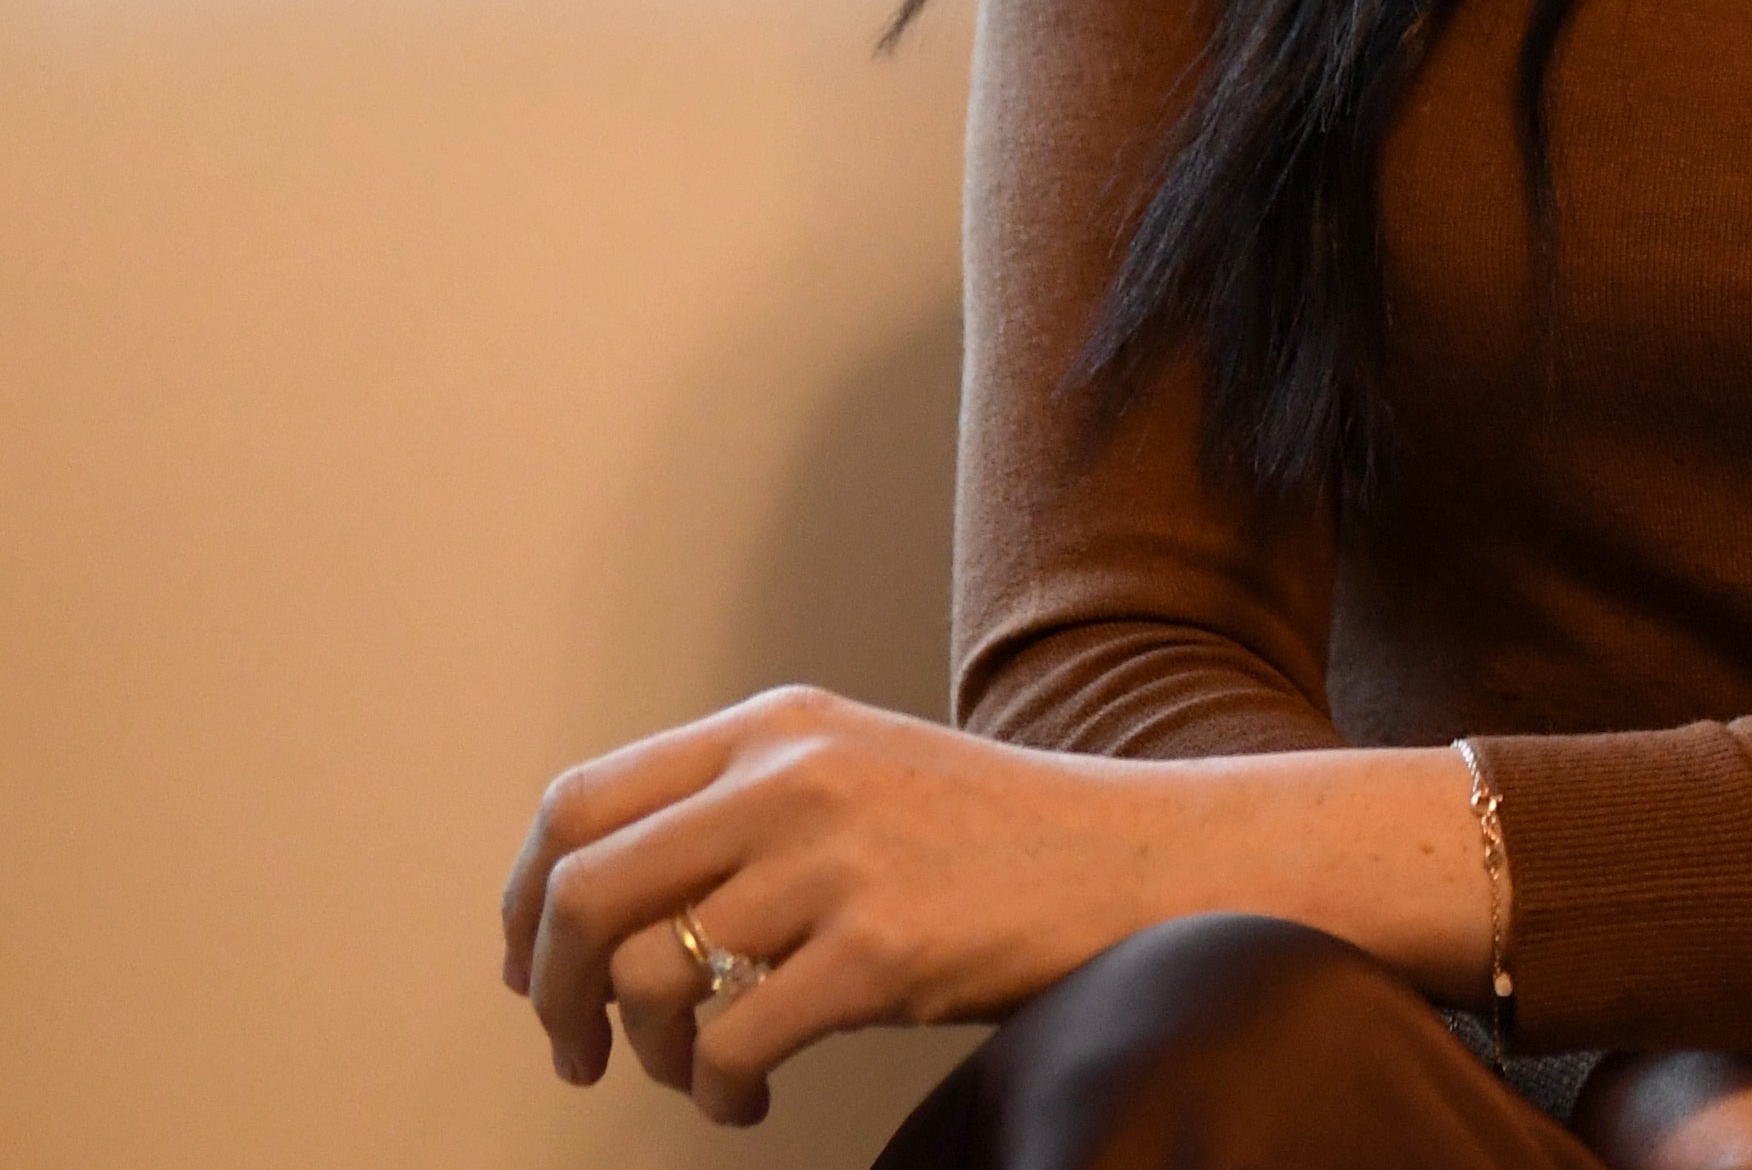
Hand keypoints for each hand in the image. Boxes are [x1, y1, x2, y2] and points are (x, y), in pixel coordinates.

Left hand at [497, 686, 1480, 1124]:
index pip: (580, 804)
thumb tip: (597, 908)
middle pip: (589, 891)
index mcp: (776, 728)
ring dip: (648, 1053)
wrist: (1142, 861)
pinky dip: (716, 1095)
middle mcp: (793, 777)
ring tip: (694, 1076)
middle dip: (558, 993)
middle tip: (577, 1050)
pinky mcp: (880, 947)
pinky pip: (732, 1044)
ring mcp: (837, 860)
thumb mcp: (859, 773)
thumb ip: (742, 806)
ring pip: (653, 977)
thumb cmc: (996, 839)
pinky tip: (751, 1103)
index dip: (529, 901)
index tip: (535, 968)